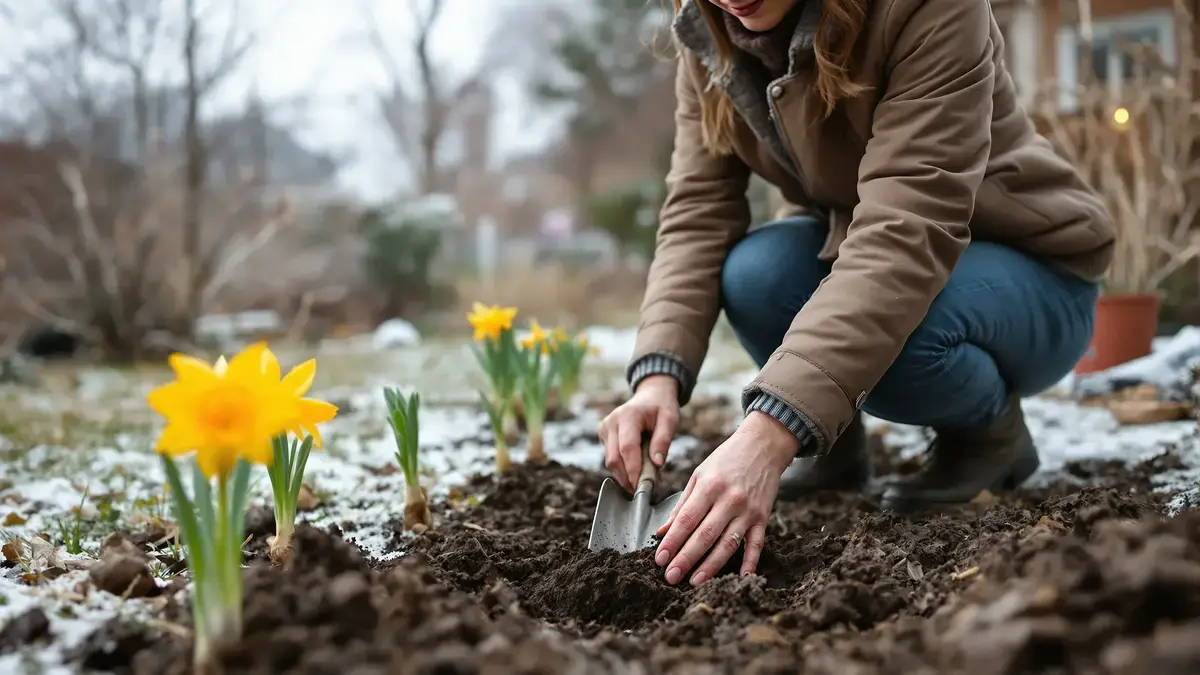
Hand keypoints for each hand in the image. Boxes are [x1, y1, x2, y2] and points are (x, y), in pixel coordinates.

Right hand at [598, 375, 679, 492]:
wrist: (650, 395)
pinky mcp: (603, 435)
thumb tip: (657, 464)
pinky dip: (622, 468)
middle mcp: (611, 422)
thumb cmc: (661, 407)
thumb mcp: (670, 420)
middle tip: (644, 489)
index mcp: (628, 416)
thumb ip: (663, 441)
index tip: (642, 486)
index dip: (633, 469)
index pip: (627, 448)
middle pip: (614, 458)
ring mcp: (604, 428)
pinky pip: (610, 457)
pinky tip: (635, 470)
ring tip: (642, 480)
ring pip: (610, 461)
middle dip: (628, 477)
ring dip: (625, 475)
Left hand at [653, 411, 798, 584]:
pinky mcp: (763, 517)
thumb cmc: (726, 459)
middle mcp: (729, 499)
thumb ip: (682, 503)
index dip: (672, 541)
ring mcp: (748, 510)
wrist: (763, 445)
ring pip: (728, 543)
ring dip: (711, 565)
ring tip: (695, 581)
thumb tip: (663, 531)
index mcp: (709, 486)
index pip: (686, 519)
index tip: (659, 559)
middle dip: (686, 558)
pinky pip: (756, 544)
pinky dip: (750, 562)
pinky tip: (740, 578)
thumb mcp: (699, 474)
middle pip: (704, 535)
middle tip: (671, 576)